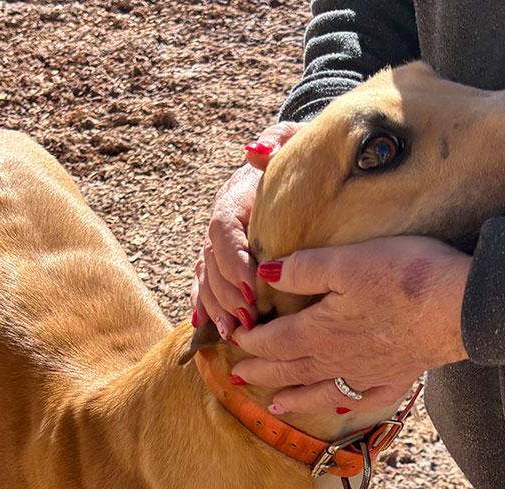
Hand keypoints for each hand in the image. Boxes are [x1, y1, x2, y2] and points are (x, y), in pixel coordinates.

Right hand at [190, 121, 301, 339]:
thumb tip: (255, 151)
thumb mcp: (295, 141)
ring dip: (216, 307)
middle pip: (212, 262)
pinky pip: (205, 285)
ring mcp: (218, 245)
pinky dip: (206, 307)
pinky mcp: (223, 262)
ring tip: (233, 332)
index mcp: (235, 199)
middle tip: (248, 317)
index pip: (224, 231)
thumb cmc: (299, 158)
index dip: (233, 260)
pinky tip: (210, 329)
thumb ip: (277, 141)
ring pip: (206, 278)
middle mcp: (221, 224)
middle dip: (227, 293)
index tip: (252, 285)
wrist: (293, 167)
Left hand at [230, 236, 471, 414]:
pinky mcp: (395, 379)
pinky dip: (344, 406)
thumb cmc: (404, 276)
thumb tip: (263, 274)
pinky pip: (363, 400)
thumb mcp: (346, 261)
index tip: (235, 338)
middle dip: (261, 374)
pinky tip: (338, 409)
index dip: (250, 341)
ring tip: (275, 405)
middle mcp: (337, 360)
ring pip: (320, 392)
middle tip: (238, 378)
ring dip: (294, 398)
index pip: (273, 341)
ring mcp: (367, 375)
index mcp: (319, 331)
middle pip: (289, 371)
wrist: (459, 308)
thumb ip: (303, 269)